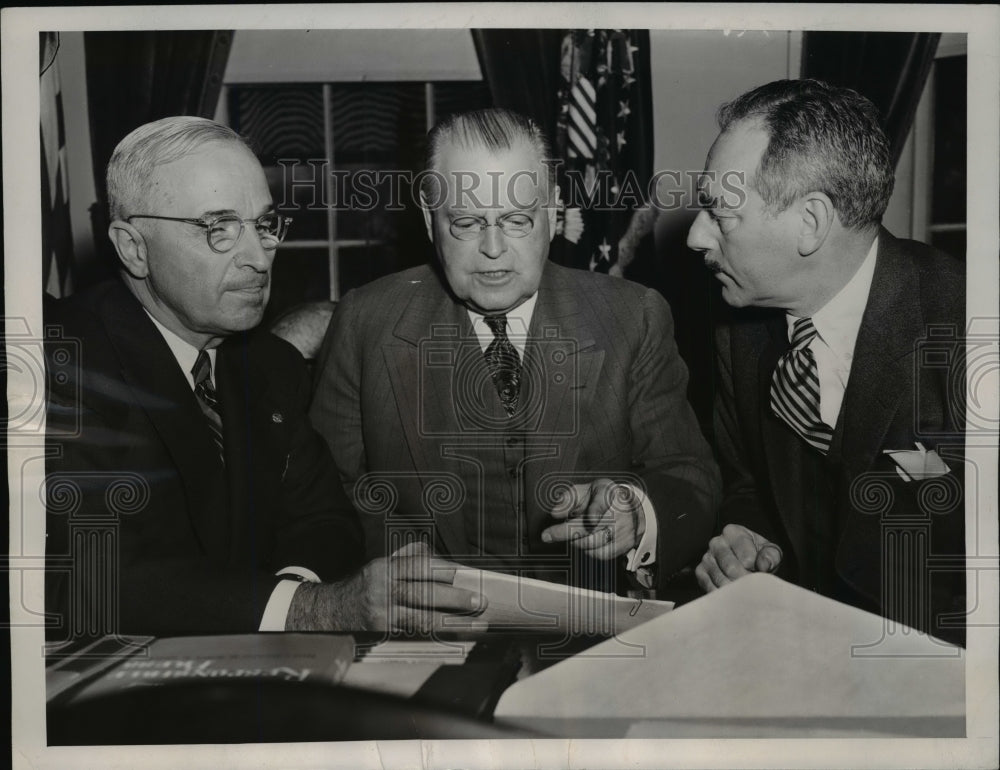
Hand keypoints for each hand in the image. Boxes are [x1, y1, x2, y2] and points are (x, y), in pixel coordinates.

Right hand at [287, 542, 486, 632]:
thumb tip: (444, 562)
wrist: (329, 612)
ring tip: (476, 624)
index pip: (416, 567)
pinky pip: (415, 634)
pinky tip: (456, 636)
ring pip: (422, 618)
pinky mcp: (383, 634)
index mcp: (384, 568)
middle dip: (454, 598)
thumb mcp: (381, 565)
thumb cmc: (365, 584)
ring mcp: (382, 615)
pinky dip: (437, 636)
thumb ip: (409, 559)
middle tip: (478, 601)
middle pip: (423, 593)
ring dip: (452, 622)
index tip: (463, 573)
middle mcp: (382, 590)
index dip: (440, 570)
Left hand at [540, 479, 643, 559]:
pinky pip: (599, 554)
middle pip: (590, 527)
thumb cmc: (604, 498)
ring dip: (575, 540)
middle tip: (546, 535)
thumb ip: (569, 498)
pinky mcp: (623, 546)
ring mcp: (622, 531)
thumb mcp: (587, 490)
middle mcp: (617, 513)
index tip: (590, 519)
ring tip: (572, 533)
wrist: (633, 510)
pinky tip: (585, 541)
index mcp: (607, 494)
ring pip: (592, 543)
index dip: (595, 512)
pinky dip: (587, 550)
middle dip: (565, 532)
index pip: (601, 503)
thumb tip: (555, 513)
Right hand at [694, 524, 781, 592]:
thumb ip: (771, 556)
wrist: (746, 562)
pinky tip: (733, 595)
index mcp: (733, 532)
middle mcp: (716, 542)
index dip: (757, 570)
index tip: (761, 573)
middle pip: (731, 569)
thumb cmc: (758, 555)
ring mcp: (706, 558)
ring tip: (745, 592)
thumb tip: (763, 565)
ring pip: (721, 580)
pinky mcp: (700, 572)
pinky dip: (724, 595)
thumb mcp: (770, 551)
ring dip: (735, 590)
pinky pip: (710, 588)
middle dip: (745, 582)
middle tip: (754, 588)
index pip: (747, 557)